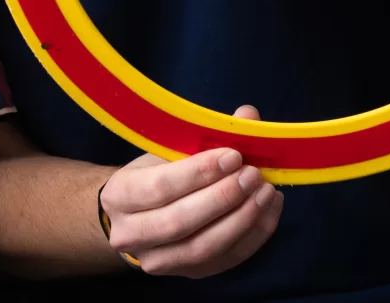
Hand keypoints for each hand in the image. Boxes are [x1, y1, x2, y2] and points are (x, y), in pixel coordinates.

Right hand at [98, 104, 280, 276]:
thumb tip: (248, 115)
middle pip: (181, 221)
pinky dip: (253, 236)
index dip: (199, 172)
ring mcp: (158, 261)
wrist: (138, 217)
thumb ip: (205, 134)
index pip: (161, 187)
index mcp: (120, 196)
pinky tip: (269, 211)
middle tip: (252, 174)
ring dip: (241, 219)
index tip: (233, 155)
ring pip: (203, 247)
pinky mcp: (187, 274)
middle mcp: (130, 235)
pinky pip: (224, 261)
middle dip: (223, 197)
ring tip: (265, 192)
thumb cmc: (154, 176)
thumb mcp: (167, 150)